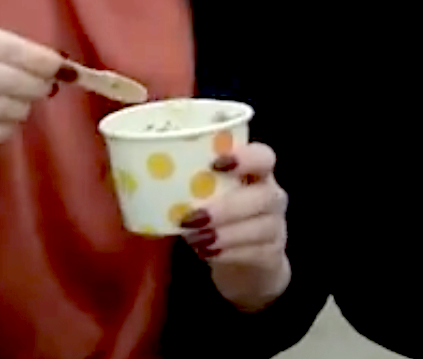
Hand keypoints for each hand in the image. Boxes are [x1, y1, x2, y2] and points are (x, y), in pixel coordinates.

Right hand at [0, 18, 63, 198]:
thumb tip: (53, 63)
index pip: (8, 46)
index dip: (42, 59)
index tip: (64, 67)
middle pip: (12, 79)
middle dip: (38, 86)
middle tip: (45, 89)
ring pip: (6, 107)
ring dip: (22, 109)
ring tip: (18, 105)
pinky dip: (6, 128)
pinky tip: (1, 122)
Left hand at [178, 143, 291, 312]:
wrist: (244, 266)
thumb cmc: (219, 221)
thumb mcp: (209, 198)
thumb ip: (193, 184)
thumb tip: (146, 173)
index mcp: (257, 174)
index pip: (264, 157)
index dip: (246, 157)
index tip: (216, 163)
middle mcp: (272, 197)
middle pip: (264, 196)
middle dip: (228, 206)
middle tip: (194, 216)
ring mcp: (277, 228)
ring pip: (261, 227)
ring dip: (226, 232)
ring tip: (195, 238)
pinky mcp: (272, 257)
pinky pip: (256, 253)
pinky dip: (229, 253)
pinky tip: (207, 252)